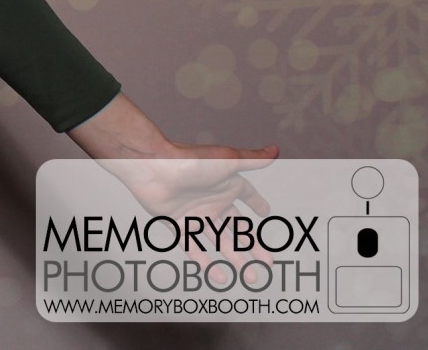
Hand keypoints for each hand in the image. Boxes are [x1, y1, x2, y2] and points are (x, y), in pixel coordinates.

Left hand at [70, 93, 278, 258]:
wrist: (151, 167)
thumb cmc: (189, 161)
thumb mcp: (227, 160)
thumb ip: (252, 159)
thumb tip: (276, 149)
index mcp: (224, 184)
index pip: (246, 195)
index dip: (256, 203)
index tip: (266, 213)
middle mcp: (210, 199)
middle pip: (235, 227)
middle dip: (252, 246)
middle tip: (267, 265)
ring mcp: (193, 212)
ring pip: (218, 241)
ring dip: (234, 259)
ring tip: (250, 277)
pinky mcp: (175, 222)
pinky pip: (191, 245)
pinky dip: (204, 261)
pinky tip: (218, 276)